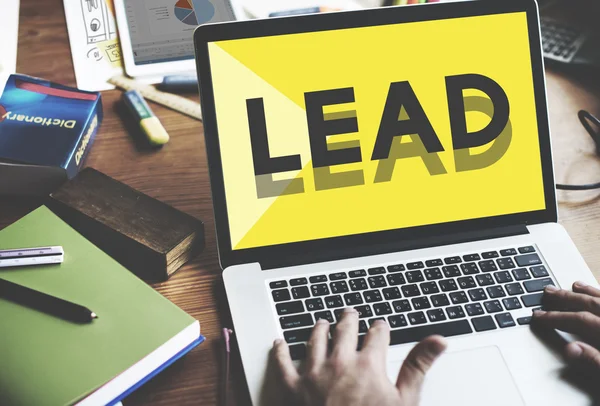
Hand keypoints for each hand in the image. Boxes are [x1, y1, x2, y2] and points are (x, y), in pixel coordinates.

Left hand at [272, 308, 446, 405]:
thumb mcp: (404, 401)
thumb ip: (418, 366)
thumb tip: (438, 340)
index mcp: (368, 364)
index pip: (377, 335)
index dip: (380, 328)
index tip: (381, 326)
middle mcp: (339, 362)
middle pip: (344, 330)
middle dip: (349, 320)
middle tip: (350, 313)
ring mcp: (313, 373)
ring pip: (315, 339)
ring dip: (319, 328)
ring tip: (322, 322)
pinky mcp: (292, 388)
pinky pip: (283, 362)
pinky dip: (281, 350)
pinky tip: (280, 343)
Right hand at [532, 281, 599, 369]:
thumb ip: (595, 361)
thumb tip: (570, 349)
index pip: (579, 320)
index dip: (556, 317)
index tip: (539, 316)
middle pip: (590, 305)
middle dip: (566, 298)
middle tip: (548, 292)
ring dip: (588, 293)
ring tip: (574, 286)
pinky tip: (599, 295)